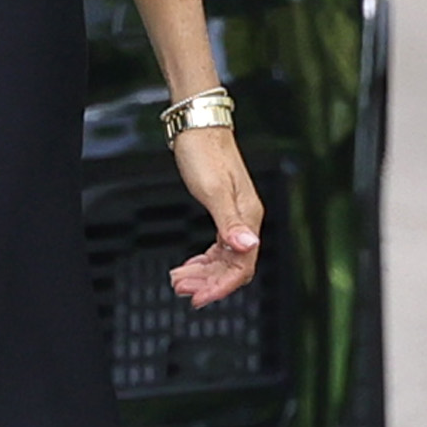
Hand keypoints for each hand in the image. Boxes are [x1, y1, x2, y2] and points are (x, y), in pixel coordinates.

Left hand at [166, 119, 263, 305]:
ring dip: (202, 273)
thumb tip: (247, 246)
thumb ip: (229, 222)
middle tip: (180, 289)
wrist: (198, 128)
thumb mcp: (213, 190)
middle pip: (232, 265)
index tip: (198, 298)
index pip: (241, 265)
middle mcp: (245, 220)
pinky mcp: (222, 212)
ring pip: (223, 258)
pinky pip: (217, 247)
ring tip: (178, 280)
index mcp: (248, 217)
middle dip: (207, 282)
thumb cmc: (205, 153)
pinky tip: (188, 266)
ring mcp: (234, 216)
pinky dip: (203, 260)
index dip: (220, 286)